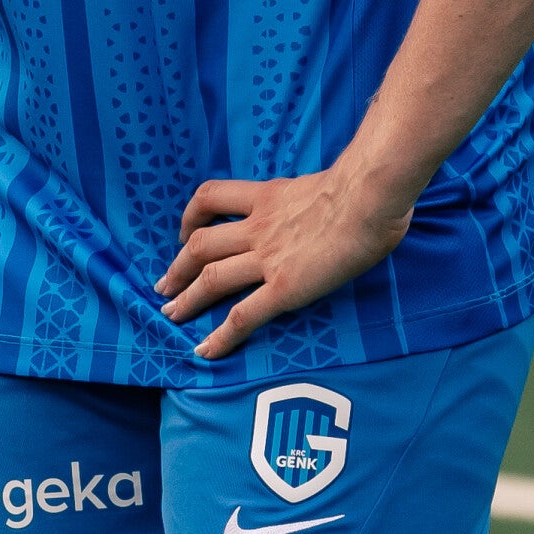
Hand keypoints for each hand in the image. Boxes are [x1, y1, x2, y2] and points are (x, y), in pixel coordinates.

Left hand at [156, 164, 414, 361]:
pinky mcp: (285, 288)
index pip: (213, 197)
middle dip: (178, 268)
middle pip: (201, 245)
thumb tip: (334, 206)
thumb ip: (315, 197)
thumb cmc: (366, 186)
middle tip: (163, 287)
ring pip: (212, 279)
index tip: (185, 232)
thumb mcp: (325, 182)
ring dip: (187, 299)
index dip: (191, 215)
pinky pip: (243, 315)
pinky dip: (220, 336)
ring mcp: (269, 258)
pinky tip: (205, 351)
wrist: (369, 196)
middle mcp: (259, 227)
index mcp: (267, 196)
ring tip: (170, 316)